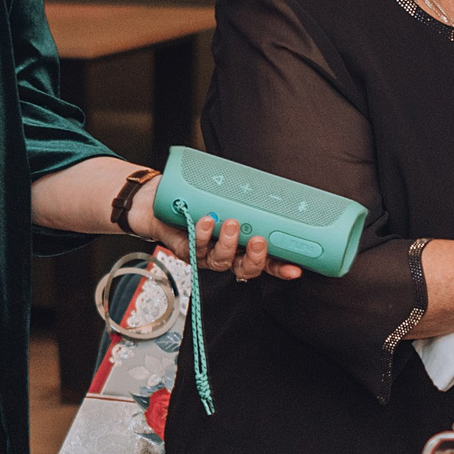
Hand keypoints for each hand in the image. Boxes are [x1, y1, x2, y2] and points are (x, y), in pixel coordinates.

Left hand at [135, 187, 303, 282]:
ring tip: (230, 223)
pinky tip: (206, 221)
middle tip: (258, 241)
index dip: (281, 268)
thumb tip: (271, 184)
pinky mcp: (186, 250)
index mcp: (242, 245)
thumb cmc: (197, 198)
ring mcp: (206, 254)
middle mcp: (227, 254)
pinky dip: (202, 234)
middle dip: (255, 258)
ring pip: (221, 261)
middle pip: (245, 269)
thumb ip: (246, 196)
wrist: (158, 200)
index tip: (295, 270)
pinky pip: (196, 247)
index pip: (266, 261)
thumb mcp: (226, 195)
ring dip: (228, 244)